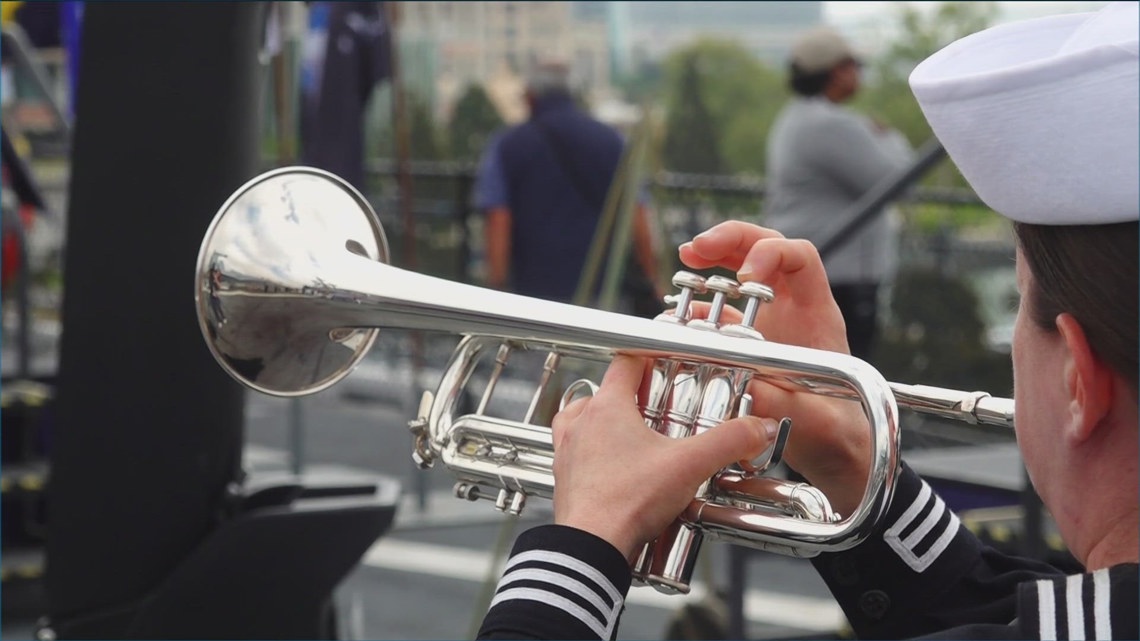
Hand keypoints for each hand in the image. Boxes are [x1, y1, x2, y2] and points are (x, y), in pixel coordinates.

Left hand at [550, 355, 776, 558]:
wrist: (591, 546)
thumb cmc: (627, 502)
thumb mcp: (689, 465)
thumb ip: (729, 442)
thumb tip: (757, 429)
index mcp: (606, 407)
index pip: (625, 361)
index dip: (649, 358)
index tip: (666, 363)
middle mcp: (580, 423)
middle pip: (605, 391)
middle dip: (633, 395)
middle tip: (658, 406)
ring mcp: (567, 450)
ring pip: (582, 418)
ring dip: (604, 420)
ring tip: (632, 433)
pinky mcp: (564, 477)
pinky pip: (575, 451)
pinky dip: (591, 451)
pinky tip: (613, 465)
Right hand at [679, 221, 871, 516]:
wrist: (832, 449)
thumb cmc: (836, 433)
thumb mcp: (814, 421)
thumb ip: (781, 401)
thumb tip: (738, 379)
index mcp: (817, 314)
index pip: (800, 257)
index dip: (770, 254)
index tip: (744, 277)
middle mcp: (792, 307)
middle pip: (764, 246)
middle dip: (729, 240)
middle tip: (696, 248)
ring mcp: (769, 320)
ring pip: (739, 268)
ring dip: (711, 260)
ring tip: (684, 259)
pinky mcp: (747, 339)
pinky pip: (720, 310)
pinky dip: (698, 306)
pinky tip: (678, 316)